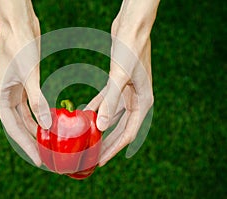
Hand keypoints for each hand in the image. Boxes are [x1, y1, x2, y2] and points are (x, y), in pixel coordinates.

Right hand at [0, 0, 51, 165]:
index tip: (38, 160)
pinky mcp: (23, 85)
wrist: (19, 25)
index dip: (26, 146)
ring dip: (36, 130)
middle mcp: (3, 97)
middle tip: (46, 156)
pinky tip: (48, 124)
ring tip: (49, 144)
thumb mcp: (29, 75)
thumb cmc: (20, 46)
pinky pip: (30, 107)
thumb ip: (37, 101)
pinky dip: (39, 115)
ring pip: (24, 117)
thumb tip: (46, 125)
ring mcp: (13, 91)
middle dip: (32, 141)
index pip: (13, 129)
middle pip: (18, 126)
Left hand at [86, 0, 158, 165]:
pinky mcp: (117, 83)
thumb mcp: (119, 77)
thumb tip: (101, 127)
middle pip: (120, 129)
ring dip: (100, 128)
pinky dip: (96, 107)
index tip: (100, 161)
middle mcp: (137, 100)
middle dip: (106, 143)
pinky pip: (105, 100)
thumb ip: (111, 103)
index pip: (128, 134)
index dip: (114, 150)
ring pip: (112, 116)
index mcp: (143, 102)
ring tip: (87, 140)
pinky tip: (84, 114)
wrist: (132, 27)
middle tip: (92, 156)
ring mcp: (127, 92)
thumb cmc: (130, 49)